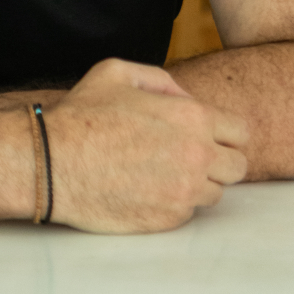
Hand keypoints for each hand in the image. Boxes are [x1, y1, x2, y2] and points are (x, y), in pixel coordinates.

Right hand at [45, 58, 247, 232]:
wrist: (52, 162)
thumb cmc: (82, 115)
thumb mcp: (119, 72)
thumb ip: (162, 80)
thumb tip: (185, 98)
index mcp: (191, 118)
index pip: (241, 132)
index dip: (224, 132)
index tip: (205, 135)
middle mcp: (196, 157)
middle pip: (238, 167)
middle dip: (219, 160)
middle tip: (188, 156)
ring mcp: (183, 193)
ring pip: (215, 193)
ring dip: (197, 184)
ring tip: (162, 172)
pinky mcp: (167, 220)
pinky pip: (188, 213)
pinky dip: (174, 202)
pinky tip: (147, 189)